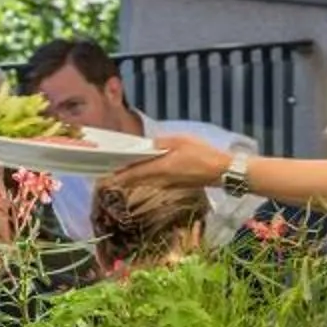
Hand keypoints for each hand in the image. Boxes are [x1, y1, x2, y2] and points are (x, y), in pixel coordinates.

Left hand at [108, 133, 231, 191]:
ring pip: (145, 182)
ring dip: (132, 179)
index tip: (105, 177)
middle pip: (136, 180)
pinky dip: (144, 179)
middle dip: (122, 179)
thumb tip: (149, 144)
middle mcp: (162, 179)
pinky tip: (142, 174)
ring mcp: (169, 184)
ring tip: (120, 175)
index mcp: (161, 167)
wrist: (222, 171)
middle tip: (107, 177)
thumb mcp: (182, 141)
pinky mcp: (176, 185)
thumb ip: (164, 142)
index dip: (119, 175)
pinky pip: (154, 182)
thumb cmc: (203, 154)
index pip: (134, 173)